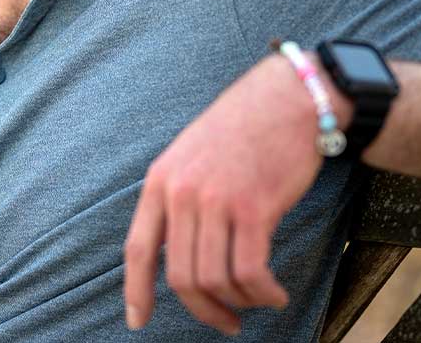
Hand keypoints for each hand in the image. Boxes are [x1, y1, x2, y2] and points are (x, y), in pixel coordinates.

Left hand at [123, 53, 339, 334]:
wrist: (284, 100)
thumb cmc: (240, 129)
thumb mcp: (189, 155)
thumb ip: (176, 198)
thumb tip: (172, 251)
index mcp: (159, 181)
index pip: (137, 249)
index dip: (136, 291)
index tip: (137, 322)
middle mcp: (182, 193)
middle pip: (181, 276)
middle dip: (204, 310)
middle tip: (227, 323)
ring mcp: (216, 201)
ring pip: (216, 279)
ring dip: (239, 303)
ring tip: (257, 302)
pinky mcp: (254, 208)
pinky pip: (250, 272)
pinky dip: (262, 293)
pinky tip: (274, 293)